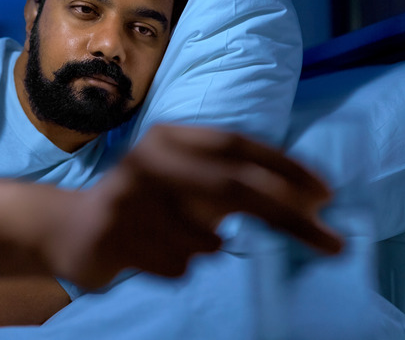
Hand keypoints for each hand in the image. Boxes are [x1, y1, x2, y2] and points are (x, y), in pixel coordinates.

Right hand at [45, 124, 342, 288]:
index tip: (326, 195)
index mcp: (169, 139)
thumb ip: (232, 184)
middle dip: (290, 216)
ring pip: (207, 240)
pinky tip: (152, 254)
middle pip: (235, 187)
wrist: (70, 230)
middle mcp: (149, 160)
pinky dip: (179, 266)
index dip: (286, 168)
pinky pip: (179, 266)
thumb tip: (309, 201)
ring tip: (175, 240)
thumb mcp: (184, 181)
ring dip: (207, 248)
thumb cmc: (142, 205)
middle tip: (333, 242)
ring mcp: (130, 198)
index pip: (237, 145)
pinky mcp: (115, 236)